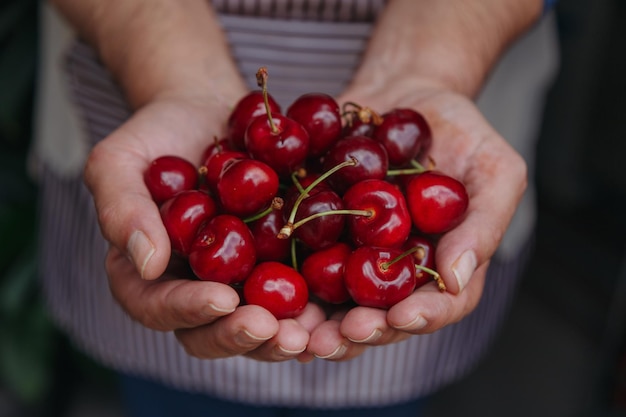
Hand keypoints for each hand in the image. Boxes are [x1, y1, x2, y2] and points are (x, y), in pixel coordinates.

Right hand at [85, 95, 325, 361]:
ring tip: (309, 333)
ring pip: (256, 325)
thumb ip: (122, 209)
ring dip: (281, 337)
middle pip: (209, 332)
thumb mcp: (121, 160)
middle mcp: (194, 287)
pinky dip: (313, 309)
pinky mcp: (277, 265)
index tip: (222, 299)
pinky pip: (294, 295)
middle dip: (240, 336)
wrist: (210, 111)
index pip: (158, 306)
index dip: (188, 310)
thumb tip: (147, 262)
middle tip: (271, 328)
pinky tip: (334, 310)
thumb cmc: (158, 134)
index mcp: (147, 274)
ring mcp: (238, 280)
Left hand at [306, 82, 526, 360]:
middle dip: (356, 332)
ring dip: (314, 320)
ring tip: (296, 329)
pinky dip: (283, 275)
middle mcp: (396, 269)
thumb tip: (455, 279)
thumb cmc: (462, 130)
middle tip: (333, 339)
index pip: (438, 306)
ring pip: (334, 299)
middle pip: (379, 316)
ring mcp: (354, 252)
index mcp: (442, 265)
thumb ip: (483, 224)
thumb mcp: (495, 169)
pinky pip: (299, 257)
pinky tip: (263, 287)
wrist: (406, 92)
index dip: (420, 317)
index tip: (399, 317)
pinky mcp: (319, 230)